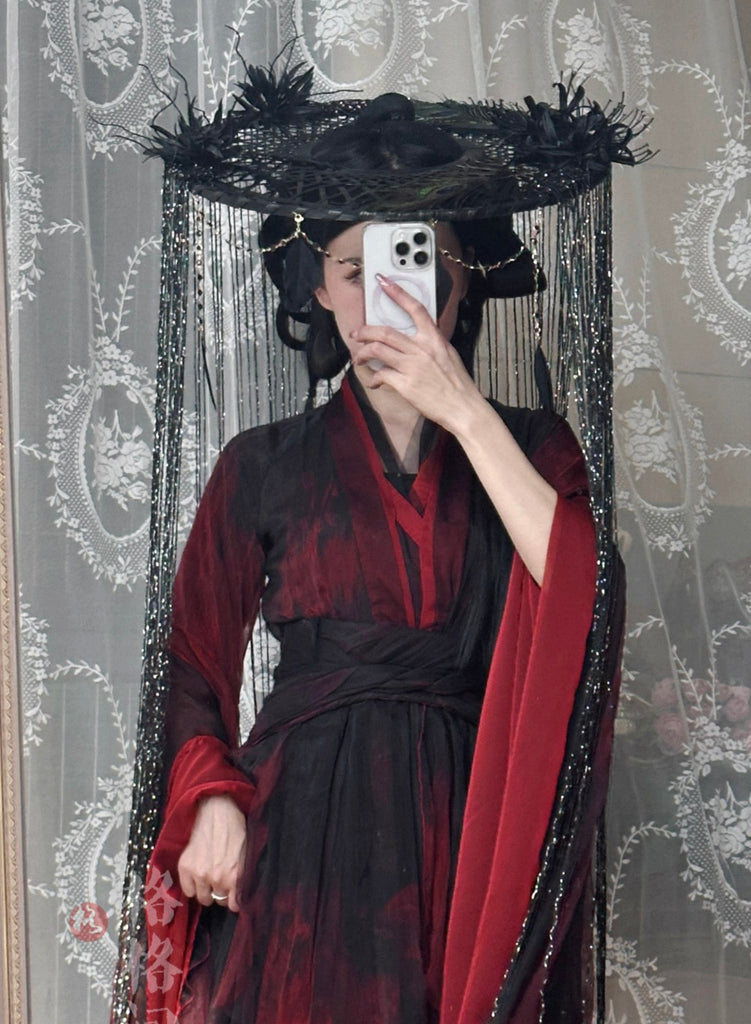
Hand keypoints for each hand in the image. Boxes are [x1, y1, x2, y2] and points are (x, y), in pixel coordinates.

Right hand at [177, 794, 246, 911]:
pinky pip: (188, 891)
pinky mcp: (185, 867)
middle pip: (219, 900)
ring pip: (203, 898)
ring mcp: (199, 874)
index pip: (235, 905)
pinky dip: (192, 885)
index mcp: (235, 876)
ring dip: (207, 890)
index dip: (234, 899)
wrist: (216, 810)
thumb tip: (242, 893)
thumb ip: (245, 876)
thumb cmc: (235, 828)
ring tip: (210, 876)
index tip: (233, 894)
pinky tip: (198, 874)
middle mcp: (217, 878)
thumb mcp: (248, 853)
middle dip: (221, 891)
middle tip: (221, 878)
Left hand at [351, 276, 483, 434]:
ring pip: (377, 350)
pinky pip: (381, 375)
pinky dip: (374, 378)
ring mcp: (412, 366)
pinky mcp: (405, 384)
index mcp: (434, 339)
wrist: (463, 408)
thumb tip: (417, 337)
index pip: (415, 309)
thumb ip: (432, 344)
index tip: (383, 282)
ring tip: (358, 357)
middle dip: (365, 331)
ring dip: (362, 353)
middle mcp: (422, 349)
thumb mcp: (448, 355)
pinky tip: (375, 382)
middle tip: (356, 334)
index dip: (397, 293)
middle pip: (385, 332)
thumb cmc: (457, 384)